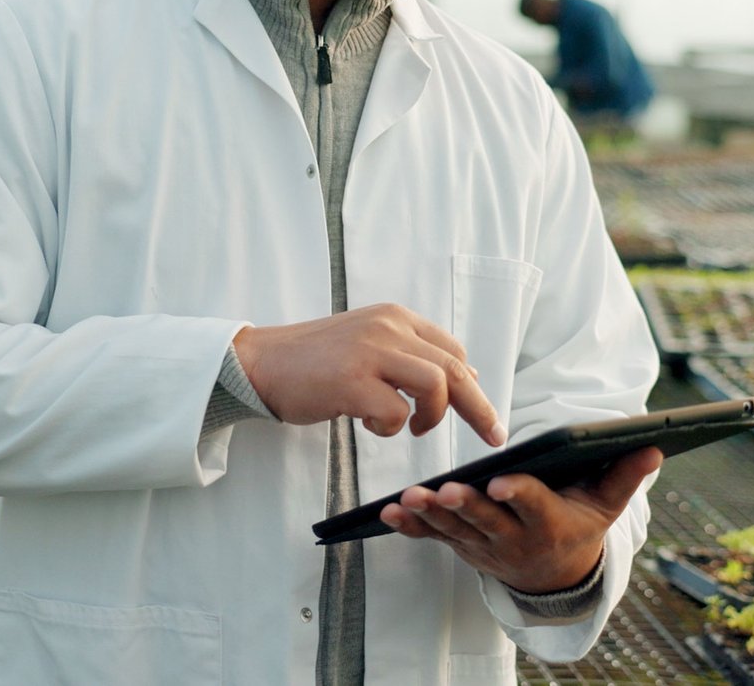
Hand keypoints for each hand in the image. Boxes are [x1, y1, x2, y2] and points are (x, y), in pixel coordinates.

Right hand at [231, 303, 504, 446]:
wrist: (260, 362)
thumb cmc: (313, 362)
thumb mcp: (367, 344)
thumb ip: (408, 355)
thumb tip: (462, 376)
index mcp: (394, 317)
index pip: (452, 348)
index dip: (470, 382)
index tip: (478, 409)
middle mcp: (387, 328)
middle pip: (455, 367)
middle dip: (479, 407)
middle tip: (494, 435)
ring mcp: (370, 352)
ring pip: (436, 385)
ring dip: (431, 416)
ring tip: (411, 428)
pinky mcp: (352, 381)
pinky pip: (396, 413)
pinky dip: (389, 428)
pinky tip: (366, 424)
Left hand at [377, 446, 661, 593]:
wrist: (556, 576)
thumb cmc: (579, 526)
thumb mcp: (605, 506)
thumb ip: (623, 476)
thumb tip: (654, 445)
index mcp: (548, 524)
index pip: (532, 506)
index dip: (517, 495)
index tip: (500, 483)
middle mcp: (513, 539)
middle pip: (485, 521)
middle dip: (465, 506)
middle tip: (445, 490)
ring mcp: (483, 546)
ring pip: (454, 530)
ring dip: (429, 515)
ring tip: (407, 498)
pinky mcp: (462, 546)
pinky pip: (433, 537)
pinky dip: (410, 527)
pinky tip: (387, 513)